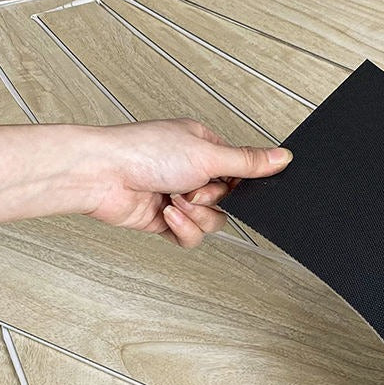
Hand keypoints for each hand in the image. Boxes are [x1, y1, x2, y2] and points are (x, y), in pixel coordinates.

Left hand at [83, 118, 291, 246]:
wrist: (101, 176)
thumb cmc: (141, 152)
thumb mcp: (207, 154)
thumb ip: (248, 162)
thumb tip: (282, 157)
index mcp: (203, 147)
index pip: (239, 173)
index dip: (237, 185)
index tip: (229, 184)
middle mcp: (191, 171)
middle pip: (227, 202)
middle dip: (211, 201)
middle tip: (194, 190)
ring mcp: (178, 197)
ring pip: (211, 222)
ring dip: (196, 216)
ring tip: (175, 201)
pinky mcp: (165, 220)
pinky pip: (191, 237)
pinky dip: (183, 229)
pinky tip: (168, 215)